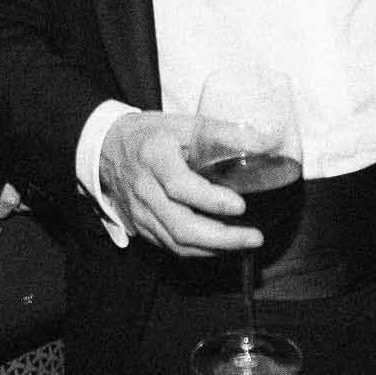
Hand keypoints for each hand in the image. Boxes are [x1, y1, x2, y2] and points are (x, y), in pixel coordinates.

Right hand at [97, 111, 256, 257]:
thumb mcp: (185, 123)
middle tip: (254, 237)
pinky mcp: (141, 227)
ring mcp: (141, 213)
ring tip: (245, 243)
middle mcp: (145, 190)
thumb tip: (267, 142)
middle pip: (181, 225)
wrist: (108, 148)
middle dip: (222, 238)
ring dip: (214, 249)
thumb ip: (225, 133)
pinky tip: (221, 246)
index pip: (180, 186)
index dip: (210, 200)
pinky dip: (199, 251)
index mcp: (155, 158)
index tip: (240, 206)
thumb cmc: (152, 134)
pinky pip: (171, 247)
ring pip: (177, 243)